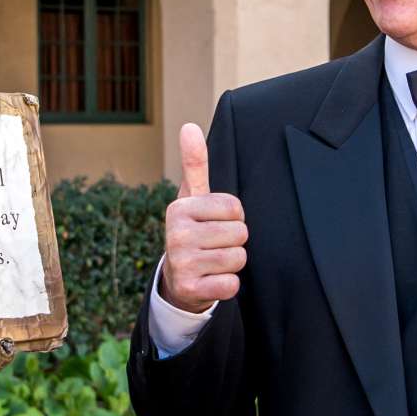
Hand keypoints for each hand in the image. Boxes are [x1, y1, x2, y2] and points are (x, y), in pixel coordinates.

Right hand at [159, 122, 245, 313]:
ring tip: (213, 262)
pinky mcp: (190, 289)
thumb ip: (195, 163)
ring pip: (238, 258)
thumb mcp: (193, 197)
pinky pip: (231, 285)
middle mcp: (176, 234)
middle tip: (214, 245)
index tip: (215, 223)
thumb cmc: (194, 231)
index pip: (235, 207)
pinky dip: (227, 285)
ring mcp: (181, 263)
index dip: (234, 217)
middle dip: (234, 241)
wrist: (178, 279)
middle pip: (240, 233)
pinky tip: (211, 280)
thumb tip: (189, 126)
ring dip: (232, 263)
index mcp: (179, 208)